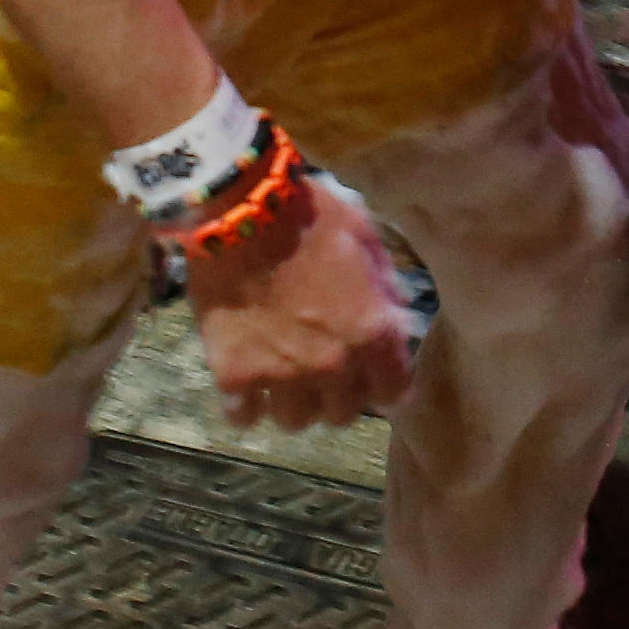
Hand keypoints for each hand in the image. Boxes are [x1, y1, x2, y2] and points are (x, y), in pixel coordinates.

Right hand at [186, 173, 418, 429]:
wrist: (238, 207)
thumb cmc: (308, 214)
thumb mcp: (365, 238)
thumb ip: (383, 286)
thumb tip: (393, 317)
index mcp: (372, 333)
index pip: (393, 392)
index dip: (381, 383)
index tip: (368, 373)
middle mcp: (332, 365)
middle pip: (342, 413)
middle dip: (335, 392)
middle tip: (318, 367)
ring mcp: (281, 375)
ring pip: (296, 421)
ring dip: (291, 401)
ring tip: (279, 376)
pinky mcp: (234, 374)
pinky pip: (243, 416)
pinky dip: (244, 406)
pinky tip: (243, 386)